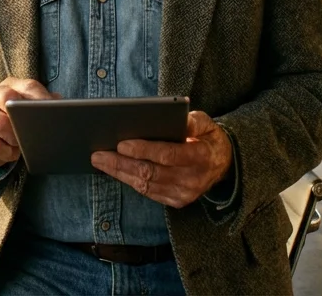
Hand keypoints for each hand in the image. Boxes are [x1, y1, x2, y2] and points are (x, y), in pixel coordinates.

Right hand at [0, 77, 56, 167]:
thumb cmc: (16, 120)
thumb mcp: (30, 110)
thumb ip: (45, 105)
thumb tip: (60, 103)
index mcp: (11, 86)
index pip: (28, 87)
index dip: (41, 99)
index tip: (52, 111)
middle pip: (7, 98)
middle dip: (22, 116)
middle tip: (34, 131)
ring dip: (13, 138)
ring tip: (23, 147)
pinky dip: (3, 152)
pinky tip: (11, 155)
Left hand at [91, 111, 232, 207]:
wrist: (223, 165)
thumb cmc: (208, 139)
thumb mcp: (208, 124)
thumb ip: (194, 121)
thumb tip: (180, 119)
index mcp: (201, 157)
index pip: (168, 155)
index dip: (143, 150)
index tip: (121, 144)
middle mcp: (192, 179)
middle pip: (150, 172)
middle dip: (121, 163)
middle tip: (98, 154)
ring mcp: (184, 194)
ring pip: (145, 185)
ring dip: (120, 173)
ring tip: (100, 161)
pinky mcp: (176, 201)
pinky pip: (148, 192)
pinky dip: (129, 181)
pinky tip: (115, 171)